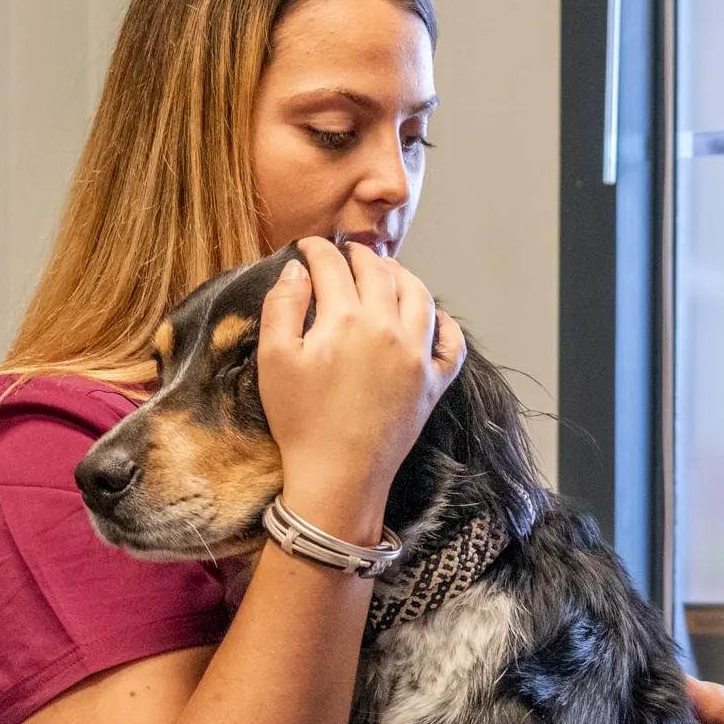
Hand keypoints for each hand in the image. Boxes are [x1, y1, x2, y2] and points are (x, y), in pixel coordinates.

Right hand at [258, 238, 466, 535]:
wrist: (339, 476)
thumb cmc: (300, 421)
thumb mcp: (273, 360)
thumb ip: (282, 306)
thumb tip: (296, 270)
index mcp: (347, 317)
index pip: (333, 265)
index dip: (316, 249)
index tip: (306, 247)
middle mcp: (389, 327)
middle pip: (379, 272)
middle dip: (359, 255)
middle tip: (345, 253)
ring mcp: (418, 355)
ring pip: (420, 295)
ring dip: (401, 275)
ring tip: (386, 272)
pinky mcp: (434, 383)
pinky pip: (450, 342)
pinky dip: (443, 321)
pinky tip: (431, 315)